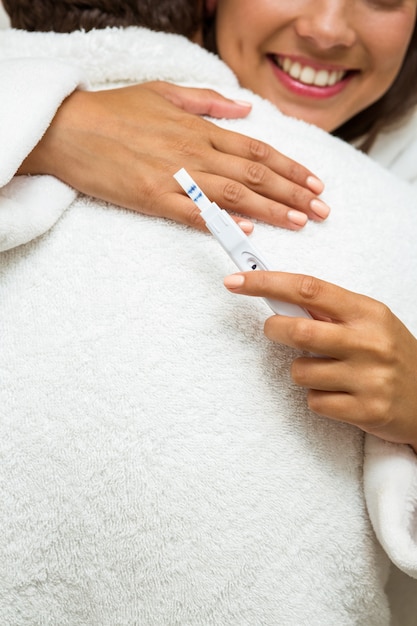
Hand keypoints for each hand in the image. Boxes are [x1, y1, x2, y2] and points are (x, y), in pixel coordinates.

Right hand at [19, 81, 327, 231]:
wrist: (70, 129)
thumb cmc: (116, 110)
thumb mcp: (166, 93)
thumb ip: (209, 102)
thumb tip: (245, 111)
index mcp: (200, 129)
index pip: (258, 151)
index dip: (291, 168)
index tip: (315, 183)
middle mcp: (195, 153)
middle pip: (255, 175)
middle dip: (294, 193)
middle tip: (322, 210)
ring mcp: (175, 177)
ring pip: (234, 195)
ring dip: (272, 210)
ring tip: (301, 221)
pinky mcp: (153, 198)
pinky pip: (195, 213)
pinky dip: (224, 222)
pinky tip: (248, 231)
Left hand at [224, 271, 416, 451]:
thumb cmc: (391, 355)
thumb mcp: (370, 322)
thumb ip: (329, 312)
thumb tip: (279, 300)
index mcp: (367, 312)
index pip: (308, 288)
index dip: (266, 283)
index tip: (236, 281)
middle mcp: (369, 341)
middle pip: (297, 331)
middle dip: (274, 330)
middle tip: (275, 330)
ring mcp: (369, 378)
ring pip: (300, 372)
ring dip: (302, 372)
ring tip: (328, 373)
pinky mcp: (366, 410)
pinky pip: (314, 402)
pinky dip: (318, 399)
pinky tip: (340, 395)